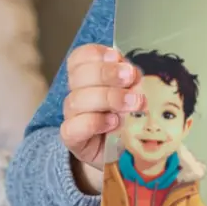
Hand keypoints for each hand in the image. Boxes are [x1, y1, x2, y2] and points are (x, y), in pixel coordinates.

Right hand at [60, 44, 144, 166]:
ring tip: (133, 103)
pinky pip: (73, 128)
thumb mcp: (132, 93)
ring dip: (109, 98)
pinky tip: (113, 122)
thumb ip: (131, 81)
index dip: (96, 54)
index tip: (117, 57)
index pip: (79, 57)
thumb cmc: (126, 117)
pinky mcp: (72, 138)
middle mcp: (77, 94)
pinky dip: (94, 122)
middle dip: (107, 74)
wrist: (121, 151)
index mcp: (88, 77)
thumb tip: (134, 73)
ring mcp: (72, 117)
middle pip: (79, 76)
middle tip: (131, 78)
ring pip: (77, 100)